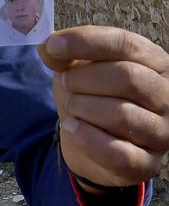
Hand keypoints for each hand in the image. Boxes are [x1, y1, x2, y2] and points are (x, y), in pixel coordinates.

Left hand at [38, 26, 168, 190]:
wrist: (90, 142)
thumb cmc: (90, 95)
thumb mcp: (75, 67)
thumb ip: (63, 54)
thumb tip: (48, 49)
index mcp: (153, 61)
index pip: (125, 44)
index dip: (84, 42)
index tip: (52, 46)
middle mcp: (167, 94)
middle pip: (127, 77)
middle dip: (83, 78)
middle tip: (65, 82)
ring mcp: (162, 131)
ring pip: (121, 114)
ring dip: (82, 107)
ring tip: (71, 107)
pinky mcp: (147, 163)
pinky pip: (118, 152)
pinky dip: (86, 137)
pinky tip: (71, 127)